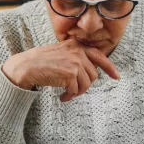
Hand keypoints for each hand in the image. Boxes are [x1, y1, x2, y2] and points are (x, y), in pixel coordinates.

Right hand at [2, 39, 119, 100]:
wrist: (27, 66)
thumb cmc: (41, 61)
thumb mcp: (62, 52)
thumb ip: (76, 57)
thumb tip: (90, 72)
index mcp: (77, 45)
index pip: (99, 56)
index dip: (110, 68)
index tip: (116, 77)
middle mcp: (78, 52)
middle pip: (93, 74)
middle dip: (85, 85)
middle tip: (75, 91)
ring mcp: (75, 62)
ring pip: (86, 84)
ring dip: (78, 92)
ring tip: (68, 94)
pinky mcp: (70, 74)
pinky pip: (76, 90)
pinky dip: (70, 96)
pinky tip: (63, 97)